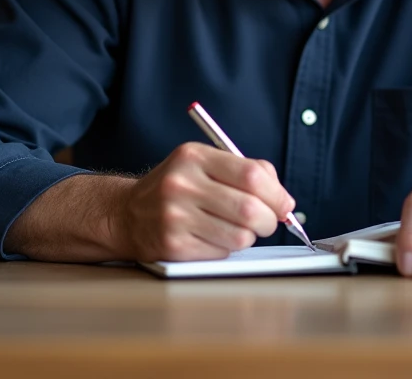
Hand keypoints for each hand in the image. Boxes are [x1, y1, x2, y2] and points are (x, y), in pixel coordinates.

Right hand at [117, 142, 295, 261]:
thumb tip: (284, 200)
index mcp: (194, 156)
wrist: (127, 213)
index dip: (276, 194)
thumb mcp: (204, 164)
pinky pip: (221, 253)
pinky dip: (226, 249)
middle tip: (266, 222)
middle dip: (268, 220)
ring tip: (236, 229)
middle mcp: (181, 184)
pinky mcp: (173, 246)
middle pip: (249, 209)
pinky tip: (211, 237)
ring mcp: (175, 217)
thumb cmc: (177, 188)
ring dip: (248, 237)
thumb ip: (245, 172)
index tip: (284, 205)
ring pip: (240, 237)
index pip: (252, 175)